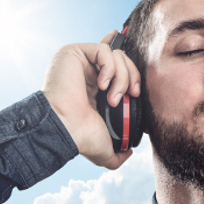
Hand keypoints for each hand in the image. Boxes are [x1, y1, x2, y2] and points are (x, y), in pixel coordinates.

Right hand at [42, 32, 140, 169]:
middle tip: (132, 95)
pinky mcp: (74, 52)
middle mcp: (87, 71)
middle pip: (122, 59)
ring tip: (112, 97)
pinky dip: (110, 67)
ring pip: (116, 54)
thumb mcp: (105, 149)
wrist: (67, 130)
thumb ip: (117, 153)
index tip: (137, 74)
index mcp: (94, 87)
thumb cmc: (80, 137)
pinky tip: (102, 85)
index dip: (127, 62)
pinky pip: (104, 50)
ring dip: (122, 77)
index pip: (113, 63)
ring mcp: (80, 61)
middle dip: (133, 77)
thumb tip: (128, 153)